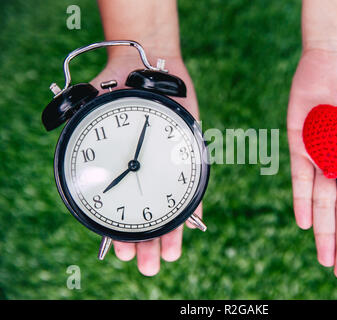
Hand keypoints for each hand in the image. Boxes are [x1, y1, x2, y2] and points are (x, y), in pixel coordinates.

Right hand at [91, 52, 202, 275]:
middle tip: (145, 266)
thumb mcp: (95, 108)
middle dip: (145, 242)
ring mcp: (170, 167)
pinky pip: (196, 185)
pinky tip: (192, 227)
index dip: (119, 232)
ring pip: (171, 208)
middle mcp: (147, 173)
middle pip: (148, 215)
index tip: (118, 252)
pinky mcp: (191, 156)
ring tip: (165, 258)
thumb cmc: (119, 87)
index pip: (122, 210)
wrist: (148, 69)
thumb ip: (81, 123)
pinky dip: (194, 205)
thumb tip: (59, 129)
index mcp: (123, 171)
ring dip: (169, 234)